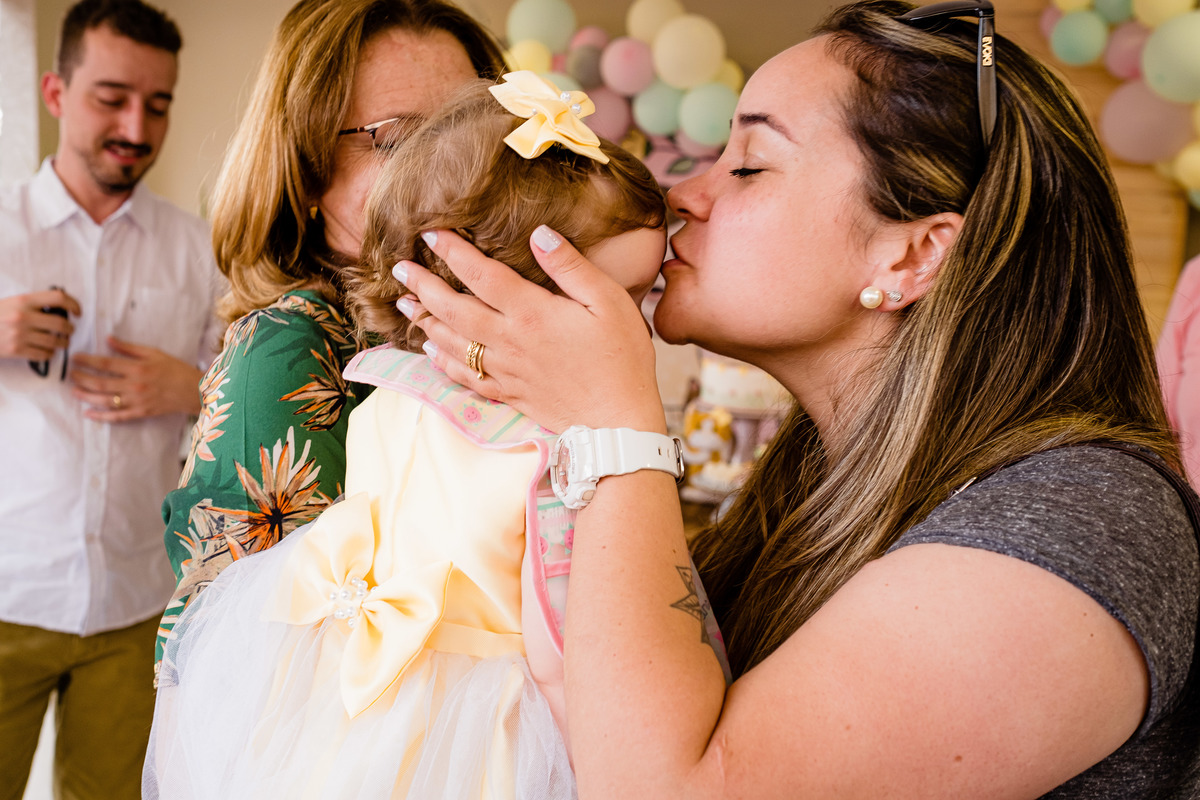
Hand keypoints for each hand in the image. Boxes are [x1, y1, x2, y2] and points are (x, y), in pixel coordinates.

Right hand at [0, 289, 79, 360]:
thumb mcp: (11, 303)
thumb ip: (33, 305)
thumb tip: (61, 310)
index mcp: (23, 300)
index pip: (58, 298)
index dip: (73, 304)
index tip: (77, 312)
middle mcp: (23, 316)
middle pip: (61, 323)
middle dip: (70, 329)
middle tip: (69, 331)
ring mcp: (20, 334)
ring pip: (55, 341)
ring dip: (62, 343)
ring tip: (61, 342)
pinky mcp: (16, 350)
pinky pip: (44, 354)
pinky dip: (49, 353)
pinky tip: (46, 350)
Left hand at [70, 336, 201, 421]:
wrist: (195, 390)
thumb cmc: (175, 369)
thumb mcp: (154, 353)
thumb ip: (129, 348)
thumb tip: (108, 339)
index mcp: (138, 368)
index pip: (106, 364)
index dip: (87, 360)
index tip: (75, 358)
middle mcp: (135, 385)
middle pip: (101, 383)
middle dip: (82, 378)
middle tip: (71, 374)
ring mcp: (137, 401)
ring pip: (105, 400)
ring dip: (86, 396)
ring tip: (74, 391)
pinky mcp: (141, 412)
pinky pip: (117, 416)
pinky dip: (101, 416)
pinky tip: (88, 413)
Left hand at [399, 226, 666, 433]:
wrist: (618, 424)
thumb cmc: (622, 359)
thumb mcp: (610, 302)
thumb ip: (572, 267)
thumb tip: (539, 234)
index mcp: (533, 313)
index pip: (482, 275)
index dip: (454, 252)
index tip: (430, 233)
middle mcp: (511, 341)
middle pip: (455, 309)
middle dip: (423, 287)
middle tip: (399, 268)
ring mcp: (507, 370)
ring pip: (453, 343)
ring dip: (425, 321)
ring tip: (404, 304)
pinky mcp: (510, 393)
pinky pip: (466, 377)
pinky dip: (443, 363)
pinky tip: (431, 353)